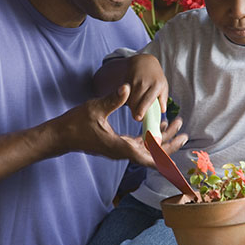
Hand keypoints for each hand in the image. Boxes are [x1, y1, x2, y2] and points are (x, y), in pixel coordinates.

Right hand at [50, 84, 186, 165]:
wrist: (60, 136)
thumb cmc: (75, 124)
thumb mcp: (94, 109)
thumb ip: (112, 100)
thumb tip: (127, 88)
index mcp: (120, 147)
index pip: (148, 156)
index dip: (166, 153)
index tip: (178, 143)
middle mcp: (122, 151)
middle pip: (153, 154)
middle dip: (170, 144)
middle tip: (184, 131)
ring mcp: (120, 149)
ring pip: (148, 149)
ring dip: (163, 139)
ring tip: (176, 125)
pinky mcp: (117, 145)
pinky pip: (140, 144)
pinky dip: (151, 136)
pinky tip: (157, 124)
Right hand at [123, 54, 168, 120]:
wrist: (143, 62)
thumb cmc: (155, 77)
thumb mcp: (162, 85)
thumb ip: (163, 98)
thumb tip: (162, 110)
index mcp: (157, 84)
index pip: (148, 100)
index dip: (142, 110)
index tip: (138, 118)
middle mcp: (145, 82)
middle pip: (135, 103)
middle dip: (136, 111)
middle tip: (138, 115)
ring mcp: (134, 80)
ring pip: (129, 100)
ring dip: (131, 105)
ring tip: (136, 103)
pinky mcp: (126, 80)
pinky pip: (124, 95)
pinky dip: (126, 99)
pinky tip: (130, 96)